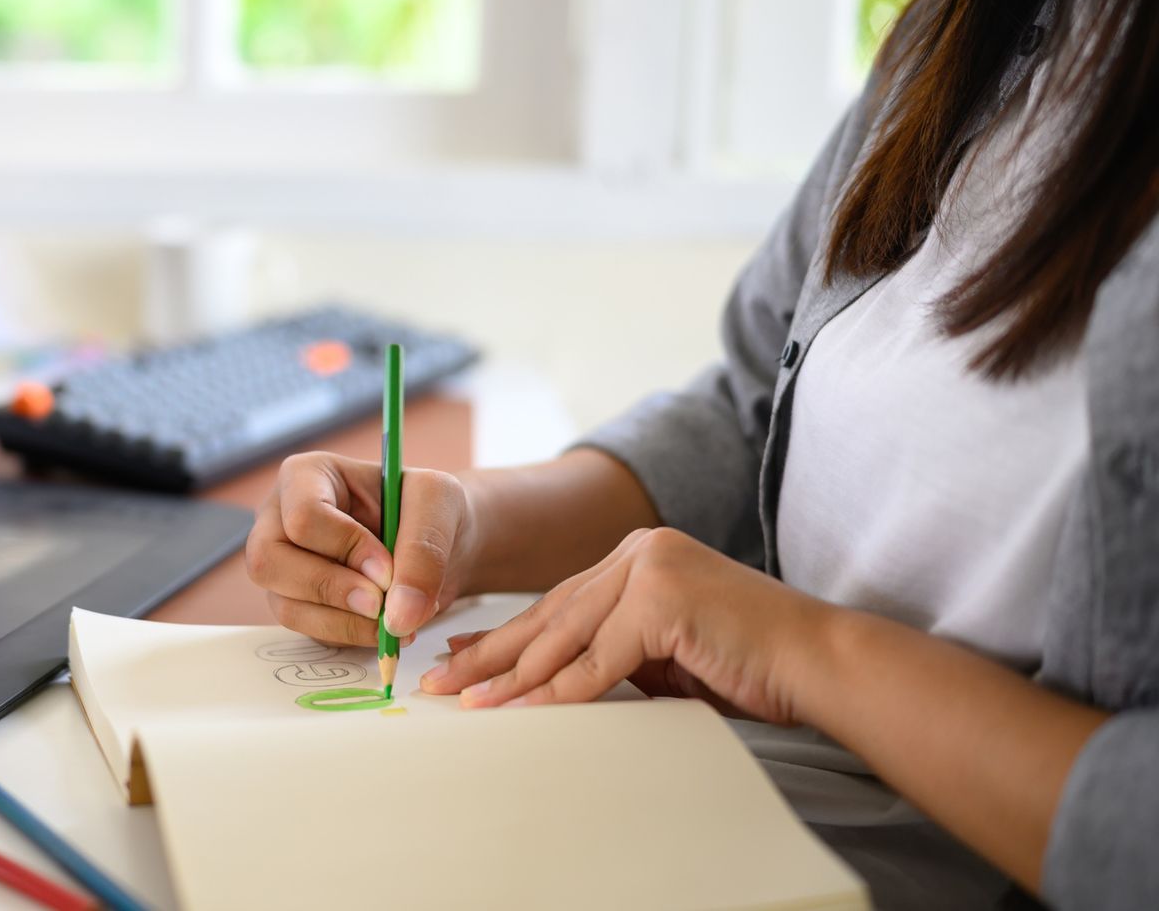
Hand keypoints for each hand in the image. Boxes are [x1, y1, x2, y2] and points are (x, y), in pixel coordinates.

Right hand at [245, 452, 477, 646]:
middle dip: (330, 589)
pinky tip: (387, 627)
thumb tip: (398, 615)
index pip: (303, 516)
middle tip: (380, 604)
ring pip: (286, 606)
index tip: (389, 568)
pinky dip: (352, 636)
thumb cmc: (430, 507)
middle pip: (268, 563)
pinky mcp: (299, 603)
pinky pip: (310, 631)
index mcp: (306, 476)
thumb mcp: (439, 503)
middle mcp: (279, 519)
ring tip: (396, 620)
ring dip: (345, 622)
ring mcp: (284, 566)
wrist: (443, 540)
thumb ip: (423, 549)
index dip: (346, 548)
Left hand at [419, 527, 833, 723]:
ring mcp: (650, 568)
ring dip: (511, 675)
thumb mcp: (665, 654)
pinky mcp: (662, 598)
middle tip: (441, 678)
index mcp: (639, 554)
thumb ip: (613, 651)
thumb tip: (550, 677)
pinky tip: (519, 707)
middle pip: (550, 613)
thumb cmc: (749, 665)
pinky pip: (597, 659)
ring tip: (466, 700)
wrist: (819, 663)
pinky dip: (557, 690)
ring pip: (565, 635)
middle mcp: (639, 551)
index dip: (506, 633)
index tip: (461, 654)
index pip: (559, 601)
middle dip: (491, 652)